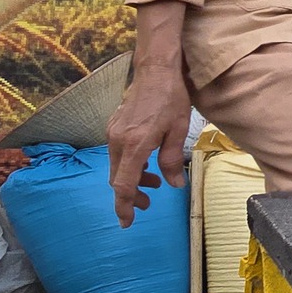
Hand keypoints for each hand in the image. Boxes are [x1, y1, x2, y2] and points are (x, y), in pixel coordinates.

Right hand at [106, 62, 191, 226]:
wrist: (155, 70)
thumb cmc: (170, 98)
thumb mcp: (178, 131)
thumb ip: (172, 161)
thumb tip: (175, 185)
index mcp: (134, 145)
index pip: (123, 184)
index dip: (124, 206)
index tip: (126, 222)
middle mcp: (118, 140)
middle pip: (117, 179)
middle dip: (131, 195)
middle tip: (148, 203)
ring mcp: (113, 132)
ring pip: (117, 167)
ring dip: (133, 179)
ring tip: (154, 182)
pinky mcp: (114, 126)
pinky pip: (118, 154)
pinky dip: (130, 165)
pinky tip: (147, 163)